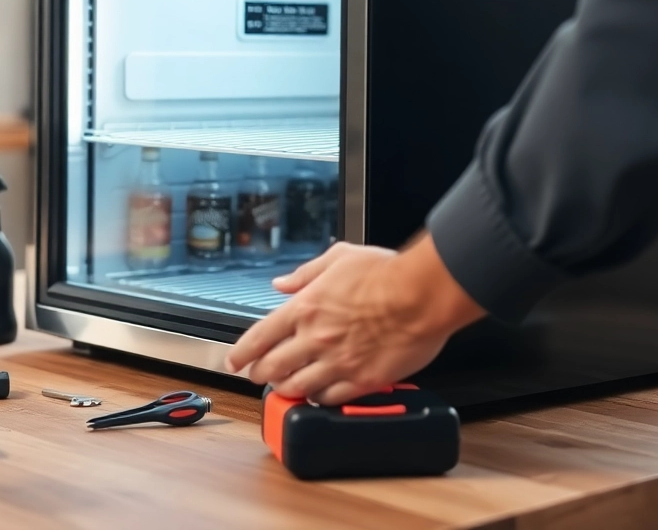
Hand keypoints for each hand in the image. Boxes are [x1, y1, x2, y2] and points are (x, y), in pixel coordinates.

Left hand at [225, 234, 485, 405]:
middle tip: (259, 375)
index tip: (235, 361)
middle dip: (261, 374)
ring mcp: (337, 362)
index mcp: (306, 307)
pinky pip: (330, 399)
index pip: (259, 336)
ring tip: (286, 387)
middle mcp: (316, 338)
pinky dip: (319, 399)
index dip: (241, 353)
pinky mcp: (362, 380)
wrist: (423, 294)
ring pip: (297, 387)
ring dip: (287, 388)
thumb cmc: (388, 274)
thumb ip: (307, 273)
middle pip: (273, 367)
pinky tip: (319, 396)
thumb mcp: (340, 258)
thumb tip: (283, 283)